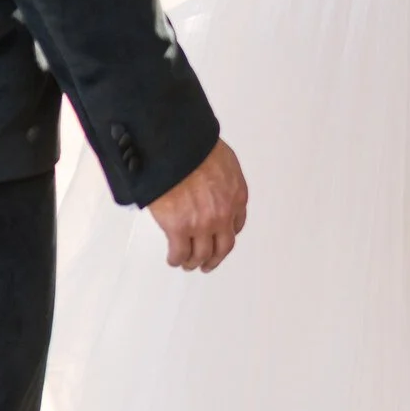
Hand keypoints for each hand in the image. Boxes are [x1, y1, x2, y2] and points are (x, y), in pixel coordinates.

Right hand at [149, 140, 248, 272]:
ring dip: (194, 262)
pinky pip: (179, 252)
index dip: (227, 234)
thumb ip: (222, 178)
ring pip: (201, 254)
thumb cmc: (194, 146)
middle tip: (209, 263)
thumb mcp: (223, 160)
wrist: (174, 148)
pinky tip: (173, 259)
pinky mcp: (178, 228)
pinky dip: (176, 259)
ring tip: (187, 264)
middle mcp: (222, 214)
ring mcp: (201, 224)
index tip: (220, 238)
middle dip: (215, 258)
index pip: (236, 225)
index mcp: (236, 196)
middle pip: (223, 246)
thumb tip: (211, 182)